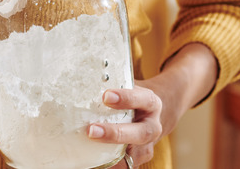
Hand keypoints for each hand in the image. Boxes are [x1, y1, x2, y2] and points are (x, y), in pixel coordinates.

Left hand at [86, 44, 217, 166]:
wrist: (154, 113)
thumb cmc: (134, 97)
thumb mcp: (130, 86)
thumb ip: (114, 84)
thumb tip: (85, 79)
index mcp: (151, 103)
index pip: (142, 99)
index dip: (126, 98)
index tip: (106, 96)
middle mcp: (152, 126)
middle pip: (140, 133)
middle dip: (115, 133)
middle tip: (92, 130)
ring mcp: (147, 145)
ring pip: (135, 154)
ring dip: (112, 155)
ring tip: (91, 155)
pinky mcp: (139, 158)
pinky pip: (128, 165)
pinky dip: (113, 166)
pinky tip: (95, 164)